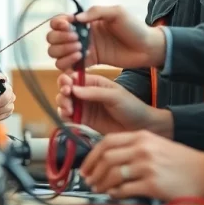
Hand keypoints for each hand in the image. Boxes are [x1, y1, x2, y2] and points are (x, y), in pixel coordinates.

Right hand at [47, 6, 165, 70]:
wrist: (146, 47)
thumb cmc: (134, 27)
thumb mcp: (116, 12)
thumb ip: (96, 12)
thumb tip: (76, 19)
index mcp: (85, 21)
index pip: (59, 21)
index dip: (58, 23)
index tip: (68, 25)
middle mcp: (80, 35)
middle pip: (52, 38)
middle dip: (60, 39)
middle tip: (77, 40)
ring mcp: (83, 50)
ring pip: (56, 53)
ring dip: (62, 51)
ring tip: (80, 50)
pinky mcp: (88, 63)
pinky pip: (68, 66)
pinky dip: (68, 64)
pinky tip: (81, 58)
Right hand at [56, 73, 170, 135]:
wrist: (141, 127)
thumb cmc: (132, 107)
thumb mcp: (115, 95)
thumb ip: (94, 92)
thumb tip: (73, 89)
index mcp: (94, 82)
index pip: (74, 77)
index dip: (67, 80)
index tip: (66, 86)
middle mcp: (86, 93)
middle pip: (66, 90)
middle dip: (63, 94)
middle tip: (67, 99)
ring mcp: (84, 107)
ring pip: (65, 103)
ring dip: (62, 105)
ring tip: (68, 110)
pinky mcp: (84, 121)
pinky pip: (69, 118)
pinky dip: (65, 117)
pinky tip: (69, 117)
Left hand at [80, 130, 203, 200]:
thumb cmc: (182, 162)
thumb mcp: (157, 146)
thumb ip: (135, 148)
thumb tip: (109, 160)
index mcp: (142, 137)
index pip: (107, 141)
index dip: (92, 155)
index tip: (86, 166)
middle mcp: (143, 148)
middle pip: (106, 157)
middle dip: (93, 171)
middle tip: (88, 180)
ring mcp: (147, 166)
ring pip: (112, 173)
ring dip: (101, 183)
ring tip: (99, 189)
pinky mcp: (152, 184)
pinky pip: (125, 189)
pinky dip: (115, 193)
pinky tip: (115, 194)